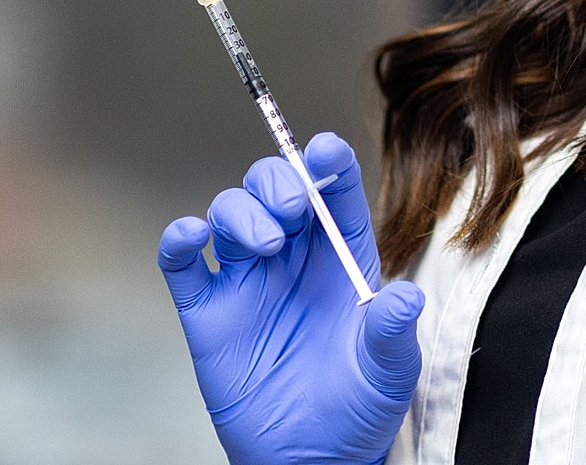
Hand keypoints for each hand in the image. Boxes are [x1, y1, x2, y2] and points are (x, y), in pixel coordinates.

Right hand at [158, 132, 423, 464]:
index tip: (326, 151)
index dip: (328, 164)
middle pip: (274, 189)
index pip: (334, 194)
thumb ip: (392, 331)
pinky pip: (182, 263)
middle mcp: (293, 258)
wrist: (313, 459)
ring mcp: (246, 281)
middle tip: (290, 209)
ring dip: (240, 212)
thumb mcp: (390, 370)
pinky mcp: (207, 311)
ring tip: (264, 243)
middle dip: (277, 181)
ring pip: (229, 213)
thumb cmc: (359, 406)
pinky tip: (193, 235)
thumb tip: (405, 297)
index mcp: (341, 258)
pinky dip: (180, 239)